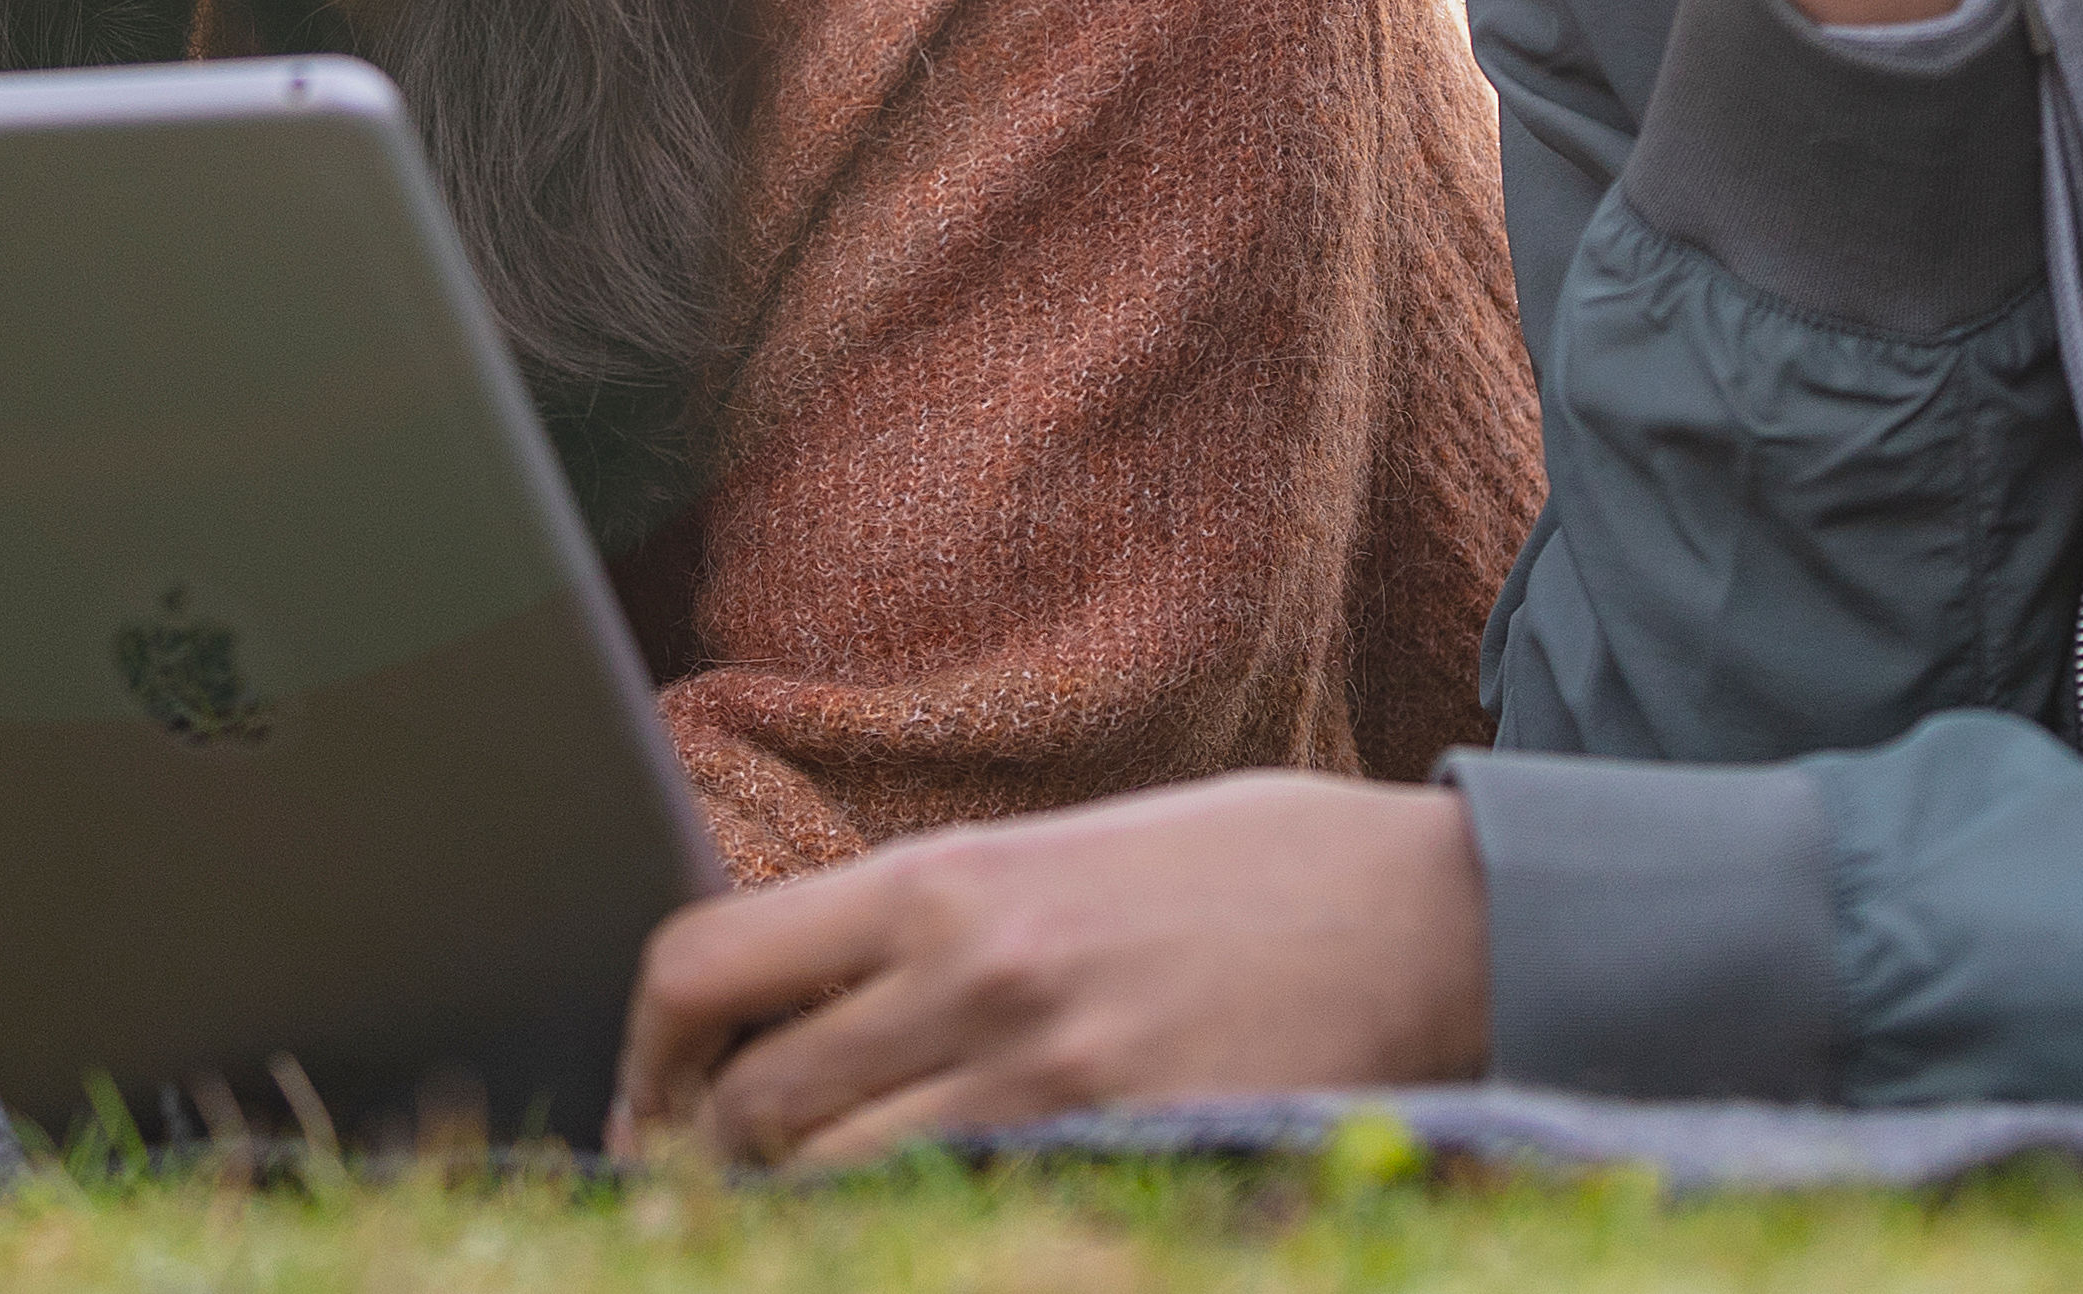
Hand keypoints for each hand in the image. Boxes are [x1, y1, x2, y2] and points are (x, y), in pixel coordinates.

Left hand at [617, 775, 1489, 1170]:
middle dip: (715, 1160)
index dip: (645, 1053)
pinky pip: (962, 1219)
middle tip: (719, 1187)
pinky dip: (915, 1231)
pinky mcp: (1123, 1160)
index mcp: (945, 879)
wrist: (1436, 918)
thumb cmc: (1250, 873)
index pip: (705, 964)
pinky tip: (928, 1228)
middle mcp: (974, 978)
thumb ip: (928, 923)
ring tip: (814, 1215)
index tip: (651, 1096)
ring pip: (838, 1190)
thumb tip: (802, 1009)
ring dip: (805, 1213)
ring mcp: (1048, 1087)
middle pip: (751, 1109)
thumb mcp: (1063, 852)